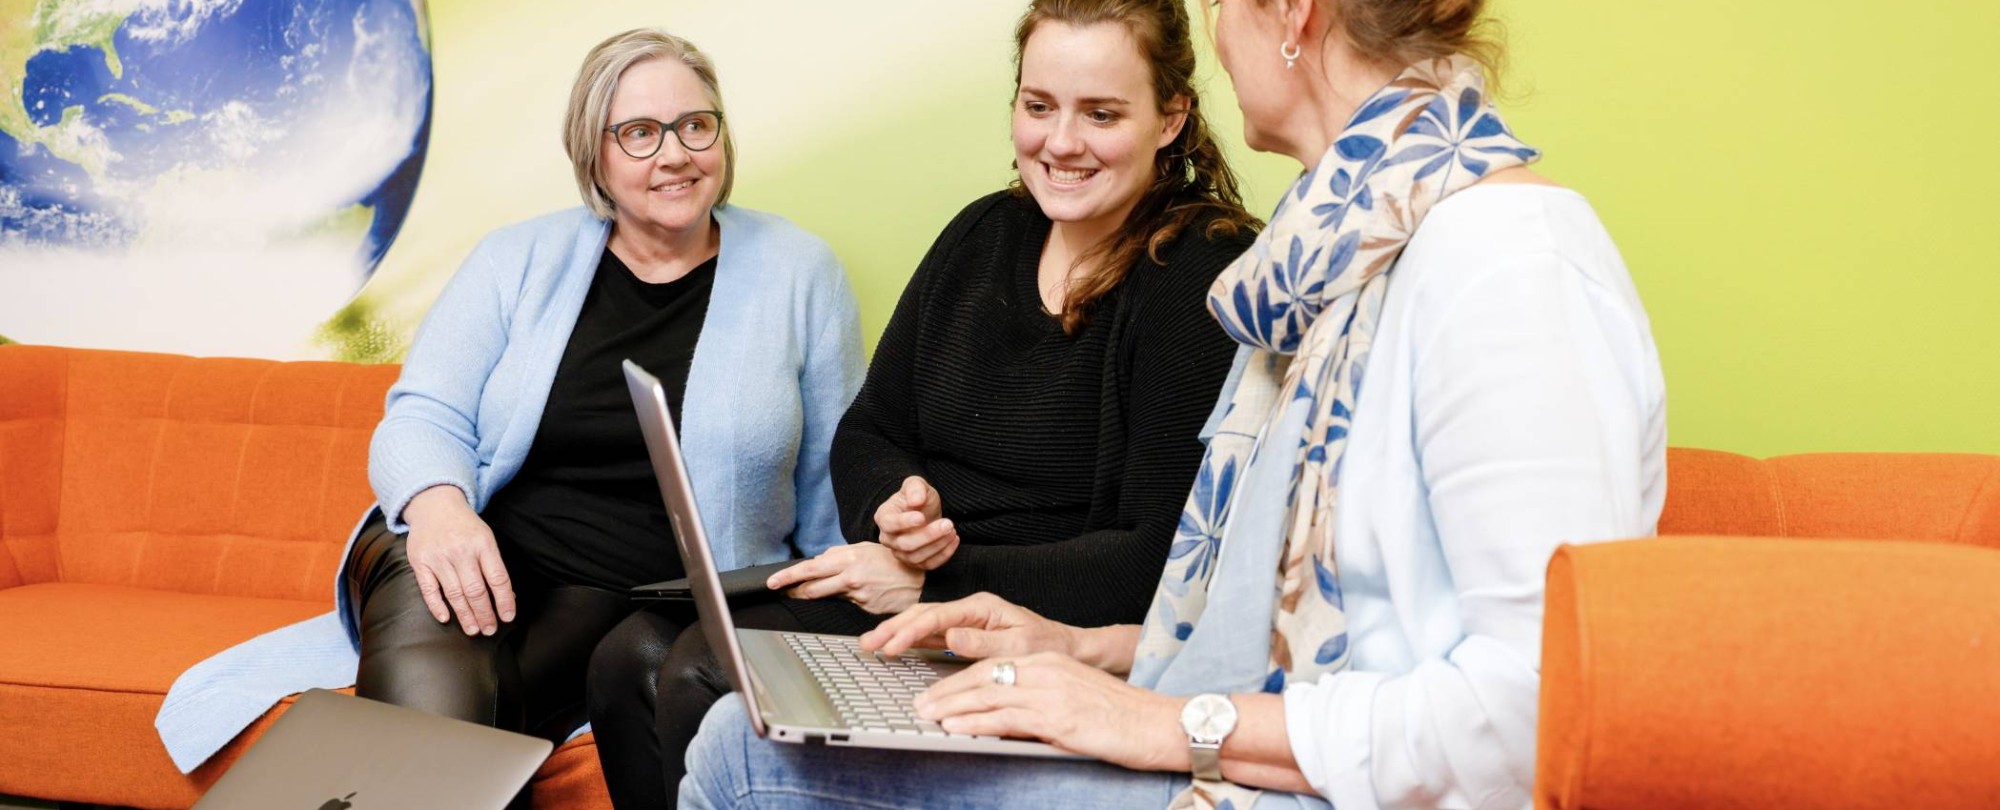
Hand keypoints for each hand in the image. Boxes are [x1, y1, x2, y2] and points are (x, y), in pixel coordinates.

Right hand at [401, 485, 515, 635]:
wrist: (434, 505)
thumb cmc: (465, 526)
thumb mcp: (485, 538)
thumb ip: (493, 565)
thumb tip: (507, 597)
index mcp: (483, 544)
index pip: (498, 579)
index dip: (505, 601)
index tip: (508, 617)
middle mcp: (461, 551)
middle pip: (476, 590)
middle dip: (485, 614)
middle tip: (489, 630)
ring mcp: (439, 557)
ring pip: (454, 594)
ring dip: (465, 616)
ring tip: (473, 630)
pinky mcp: (420, 562)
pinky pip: (429, 589)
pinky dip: (437, 606)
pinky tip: (446, 618)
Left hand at [767, 542, 922, 614]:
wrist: (917, 580)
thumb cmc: (891, 561)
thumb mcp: (864, 548)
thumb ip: (839, 554)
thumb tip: (819, 560)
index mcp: (848, 557)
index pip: (810, 568)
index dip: (788, 575)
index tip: (773, 581)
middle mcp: (849, 576)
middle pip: (811, 586)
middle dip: (792, 589)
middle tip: (780, 590)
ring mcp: (856, 594)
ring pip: (824, 596)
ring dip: (809, 595)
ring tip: (801, 593)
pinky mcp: (863, 607)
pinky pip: (843, 602)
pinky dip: (839, 598)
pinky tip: (846, 594)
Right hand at [860, 592, 1081, 662]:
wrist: (1067, 648)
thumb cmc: (1047, 646)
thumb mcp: (1019, 645)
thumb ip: (984, 641)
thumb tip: (950, 636)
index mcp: (982, 606)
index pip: (936, 616)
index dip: (910, 631)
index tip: (890, 646)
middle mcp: (971, 610)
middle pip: (923, 615)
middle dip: (893, 628)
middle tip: (866, 643)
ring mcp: (967, 621)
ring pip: (923, 623)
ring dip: (896, 633)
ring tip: (871, 644)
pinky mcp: (966, 634)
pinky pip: (932, 635)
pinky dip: (911, 640)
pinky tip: (895, 646)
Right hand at [874, 476, 958, 569]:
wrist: (926, 511)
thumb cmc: (918, 497)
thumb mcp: (917, 484)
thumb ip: (915, 488)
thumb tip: (915, 501)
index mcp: (884, 517)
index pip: (889, 524)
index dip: (904, 522)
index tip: (922, 517)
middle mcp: (888, 538)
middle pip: (904, 544)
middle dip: (928, 535)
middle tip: (948, 523)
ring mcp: (900, 553)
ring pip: (916, 557)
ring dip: (937, 545)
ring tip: (952, 530)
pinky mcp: (914, 563)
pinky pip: (928, 565)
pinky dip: (943, 555)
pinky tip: (954, 540)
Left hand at [913, 652, 1186, 770]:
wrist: (1158, 724)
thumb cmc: (1122, 717)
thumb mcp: (1074, 699)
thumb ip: (1041, 700)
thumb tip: (1007, 716)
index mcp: (1050, 663)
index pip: (993, 667)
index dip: (959, 680)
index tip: (937, 693)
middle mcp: (1046, 671)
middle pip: (982, 677)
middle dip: (946, 691)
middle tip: (920, 704)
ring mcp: (1050, 692)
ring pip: (987, 695)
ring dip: (950, 707)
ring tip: (926, 715)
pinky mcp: (1056, 717)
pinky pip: (1005, 718)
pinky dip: (974, 722)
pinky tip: (954, 727)